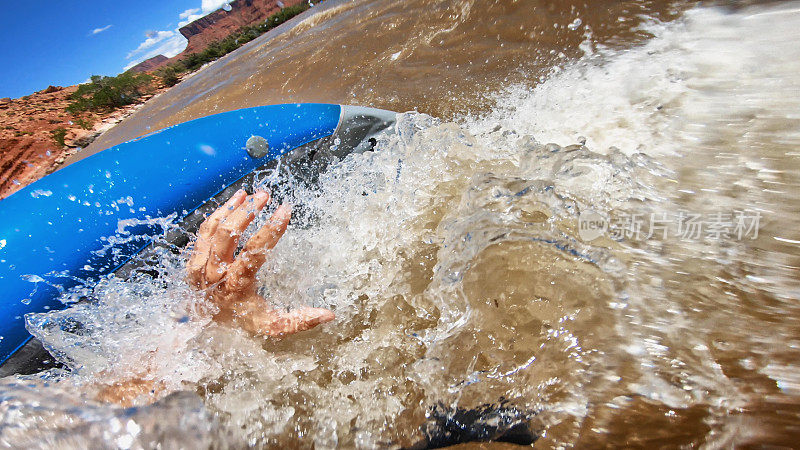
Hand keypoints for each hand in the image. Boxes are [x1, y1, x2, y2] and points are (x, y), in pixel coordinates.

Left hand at [187, 189, 333, 335]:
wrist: (206, 324)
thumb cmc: (242, 319)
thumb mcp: (272, 325)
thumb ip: (299, 320)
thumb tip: (329, 315)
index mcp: (236, 286)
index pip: (254, 252)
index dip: (270, 230)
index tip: (285, 210)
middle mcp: (214, 274)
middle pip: (228, 235)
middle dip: (248, 211)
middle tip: (265, 196)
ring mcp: (200, 264)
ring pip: (214, 228)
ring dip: (233, 208)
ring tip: (251, 194)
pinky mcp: (193, 257)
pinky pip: (204, 230)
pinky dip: (219, 212)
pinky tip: (235, 200)